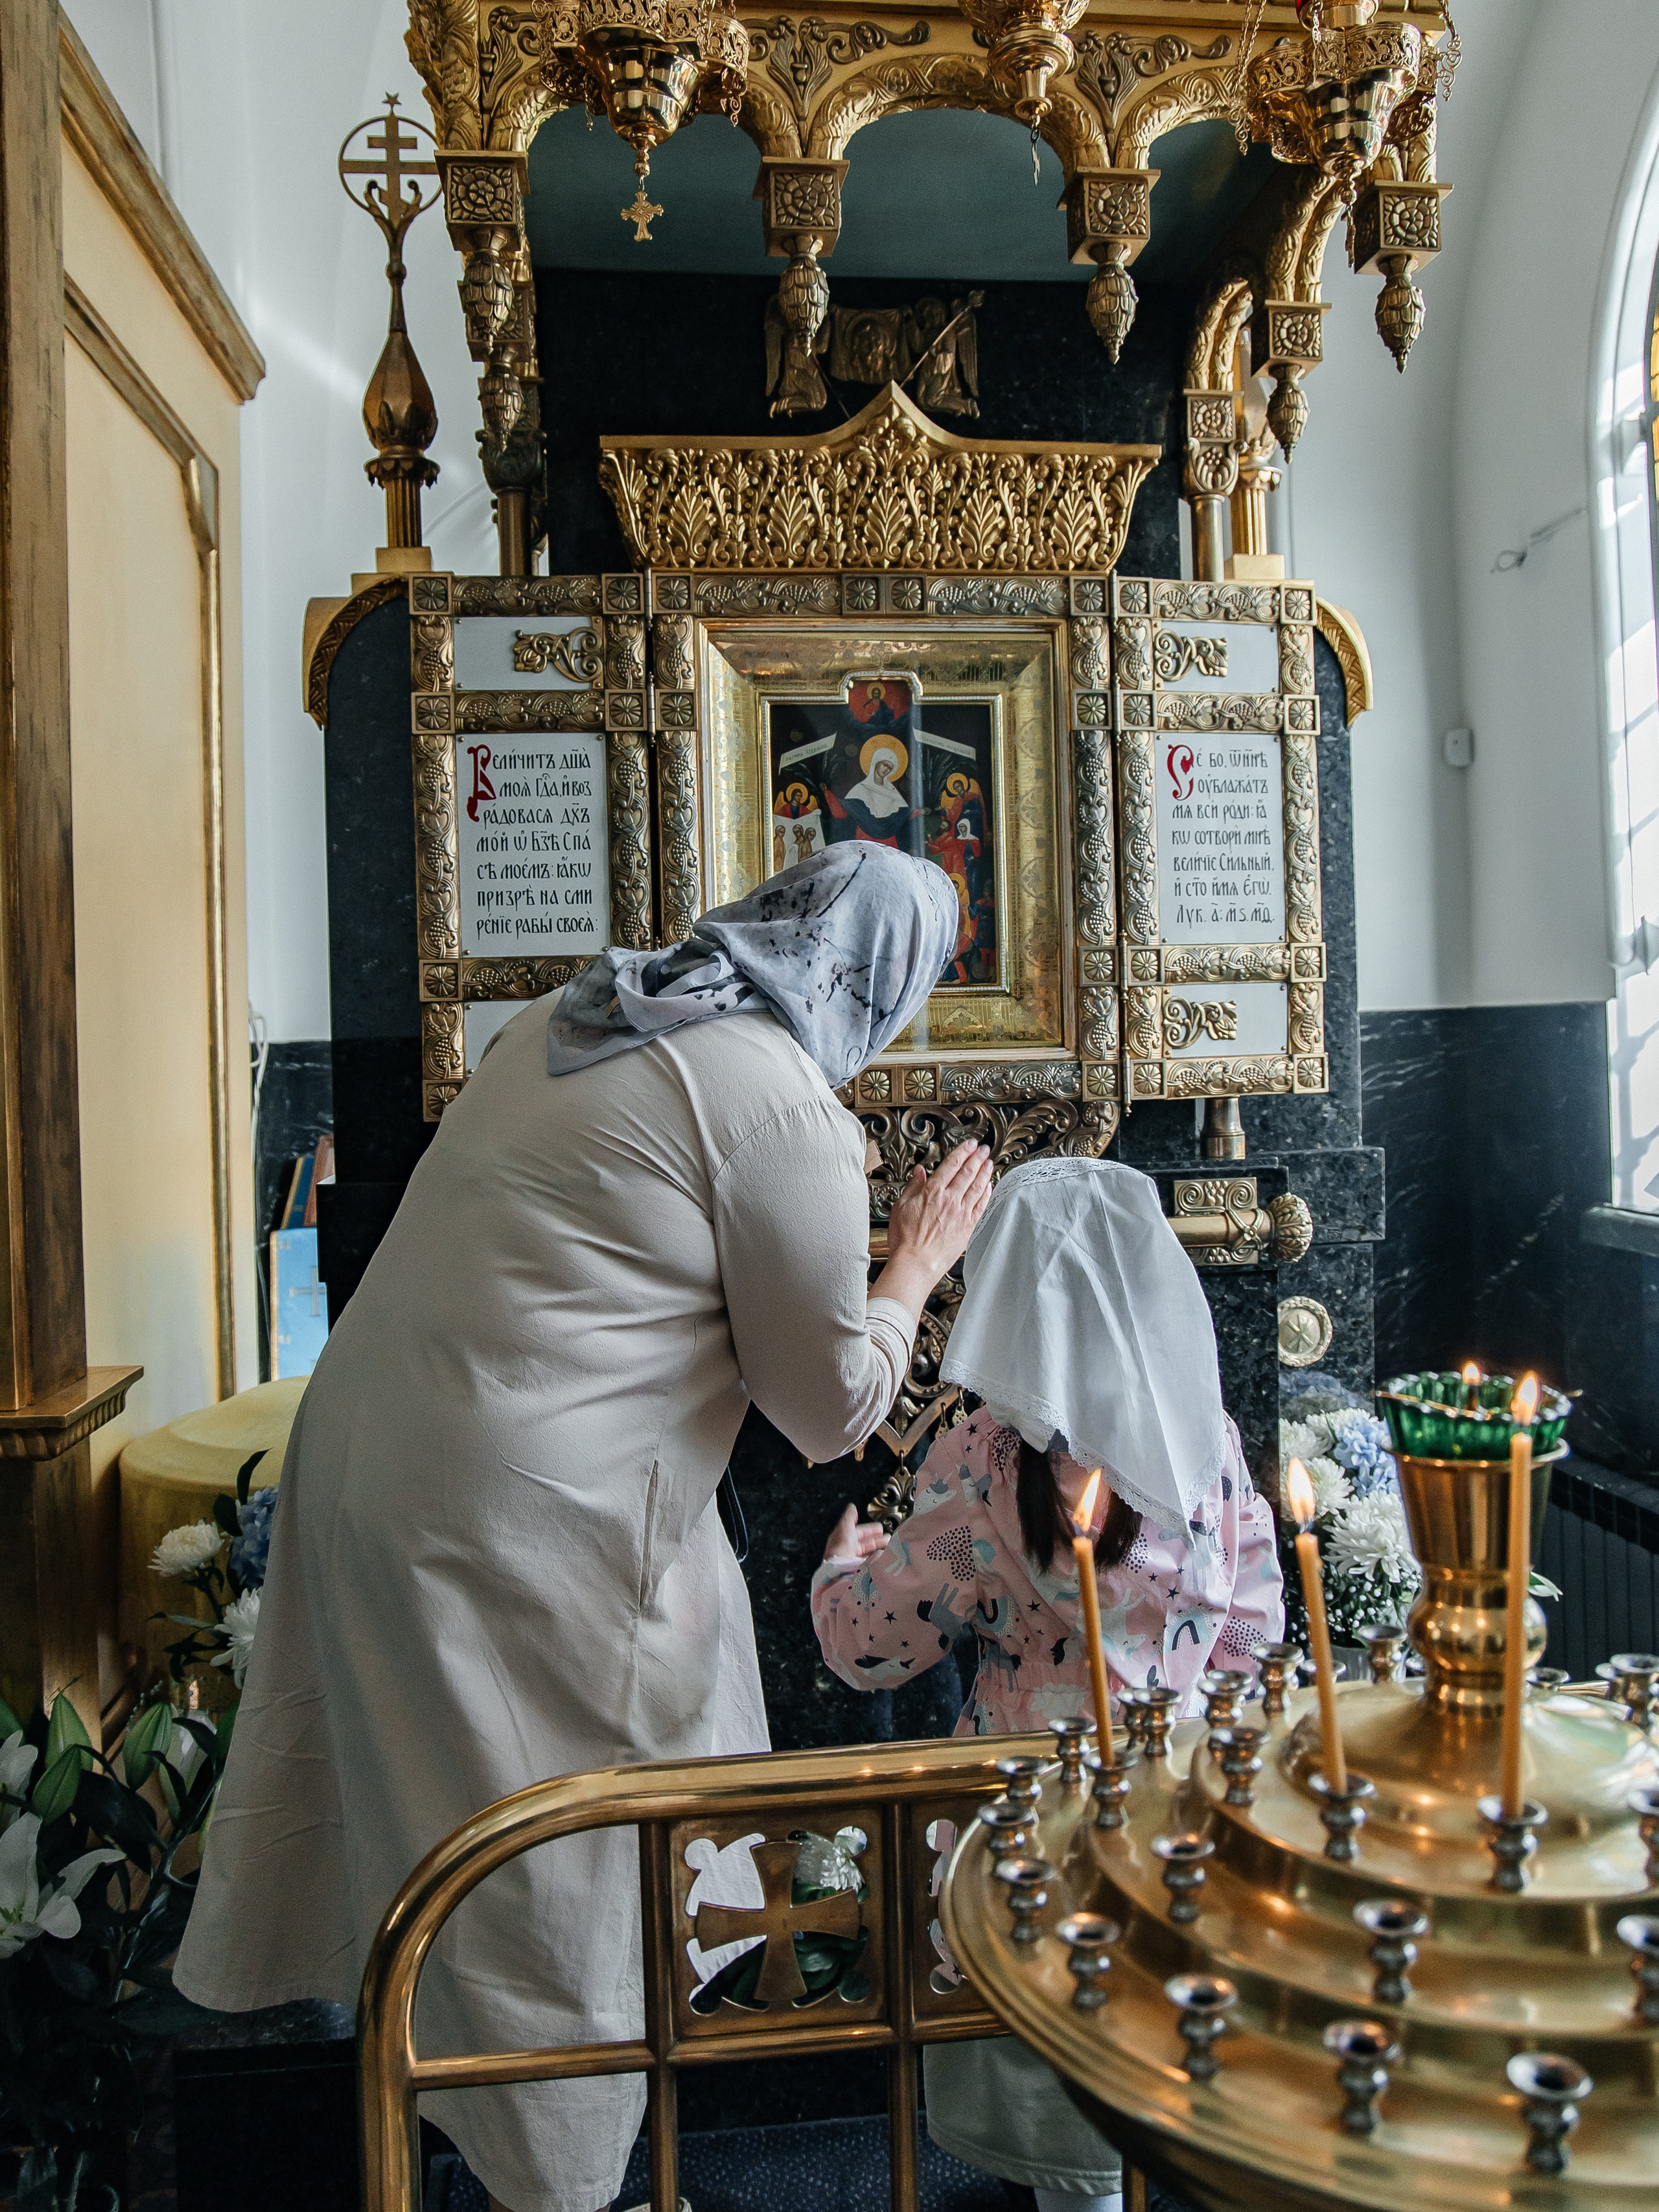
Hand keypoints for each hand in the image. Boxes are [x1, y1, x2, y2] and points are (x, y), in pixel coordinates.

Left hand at [824, 1502, 886, 1564]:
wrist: (840, 1568)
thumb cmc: (840, 1548)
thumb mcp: (845, 1527)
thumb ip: (849, 1517)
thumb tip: (851, 1507)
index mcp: (844, 1539)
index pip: (859, 1532)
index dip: (870, 1529)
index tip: (879, 1528)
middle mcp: (849, 1550)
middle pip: (866, 1543)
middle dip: (878, 1539)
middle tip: (887, 1537)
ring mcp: (855, 1560)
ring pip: (870, 1552)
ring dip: (880, 1548)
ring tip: (890, 1546)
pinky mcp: (861, 1569)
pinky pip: (872, 1561)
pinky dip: (879, 1557)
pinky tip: (885, 1556)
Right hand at [875, 1139, 992, 1318]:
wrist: (916, 1262)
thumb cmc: (905, 1239)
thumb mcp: (901, 1207)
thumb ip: (912, 1187)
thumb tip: (919, 1172)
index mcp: (932, 1191)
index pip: (951, 1165)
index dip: (963, 1152)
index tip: (970, 1144)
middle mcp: (949, 1199)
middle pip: (968, 1172)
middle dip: (977, 1158)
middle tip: (984, 1149)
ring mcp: (961, 1213)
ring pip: (977, 1187)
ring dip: (985, 1172)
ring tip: (989, 1162)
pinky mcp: (968, 1227)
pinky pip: (981, 1206)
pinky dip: (986, 1193)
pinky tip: (989, 1186)